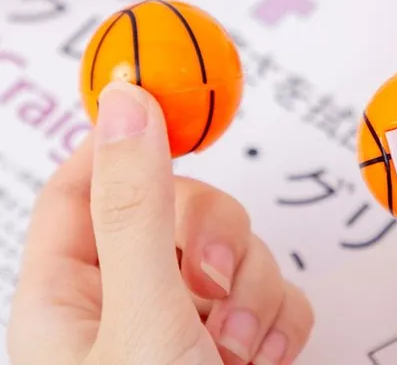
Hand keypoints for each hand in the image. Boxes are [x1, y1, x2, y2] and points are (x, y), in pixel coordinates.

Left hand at [8, 81, 313, 364]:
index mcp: (69, 299)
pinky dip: (280, 313)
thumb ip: (138, 209)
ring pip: (235, 245)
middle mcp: (127, 303)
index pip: (80, 188)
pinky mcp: (242, 338)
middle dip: (213, 233)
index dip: (121, 141)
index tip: (169, 104)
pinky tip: (266, 355)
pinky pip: (274, 288)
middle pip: (176, 208)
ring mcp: (188, 319)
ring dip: (253, 286)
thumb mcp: (141, 317)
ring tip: (238, 345)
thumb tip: (128, 103)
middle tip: (213, 276)